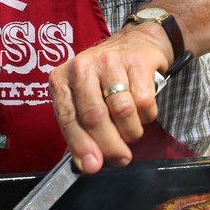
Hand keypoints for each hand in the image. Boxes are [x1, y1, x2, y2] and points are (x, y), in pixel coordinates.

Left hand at [48, 25, 171, 173]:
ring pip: (121, 111)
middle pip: (94, 116)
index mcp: (62, 78)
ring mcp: (109, 61)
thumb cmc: (106, 78)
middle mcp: (82, 66)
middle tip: (121, 158)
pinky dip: (147, 116)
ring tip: (132, 132)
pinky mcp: (136, 61)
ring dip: (131, 132)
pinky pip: (144, 102)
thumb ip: (82, 129)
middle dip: (109, 145)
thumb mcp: (85, 98)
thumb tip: (87, 165)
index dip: (80, 145)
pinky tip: (143, 112)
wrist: (137, 42)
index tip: (92, 167)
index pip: (67, 117)